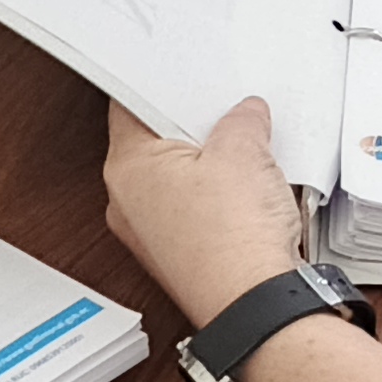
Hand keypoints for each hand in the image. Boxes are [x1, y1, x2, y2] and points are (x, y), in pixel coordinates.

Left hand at [102, 98, 307, 326]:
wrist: (254, 305)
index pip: (130, 107)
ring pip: (176, 182)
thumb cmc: (233, 238)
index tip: (187, 76)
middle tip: (229, 116)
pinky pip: (193, 215)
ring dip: (208, 169)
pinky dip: (217, 203)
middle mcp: (127, 204)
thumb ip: (242, 121)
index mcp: (126, 168)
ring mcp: (151, 236)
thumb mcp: (244, 150)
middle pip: (156, 146)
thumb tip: (245, 116)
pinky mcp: (179, 258)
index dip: (162, 86)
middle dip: (194, 130)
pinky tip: (249, 197)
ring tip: (247, 159)